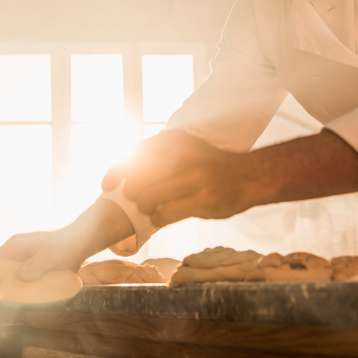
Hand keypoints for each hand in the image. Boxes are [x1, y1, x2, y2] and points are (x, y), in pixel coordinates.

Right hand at [0, 200, 135, 281]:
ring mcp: (24, 261)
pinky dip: (31, 289)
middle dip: (10, 287)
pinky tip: (44, 291)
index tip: (8, 288)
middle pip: (2, 275)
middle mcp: (16, 254)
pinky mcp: (34, 269)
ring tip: (38, 292)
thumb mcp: (50, 257)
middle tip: (26, 294)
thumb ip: (35, 267)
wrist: (82, 242)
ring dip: (22, 290)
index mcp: (14, 246)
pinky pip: (26, 282)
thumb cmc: (66, 245)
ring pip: (14, 281)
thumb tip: (19, 277)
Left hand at [102, 130, 261, 227]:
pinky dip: (157, 218)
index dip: (115, 171)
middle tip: (133, 201)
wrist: (251, 176)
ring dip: (143, 207)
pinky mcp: (202, 200)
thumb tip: (125, 174)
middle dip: (131, 193)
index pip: (134, 153)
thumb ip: (160, 156)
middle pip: (137, 178)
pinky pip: (165, 214)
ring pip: (148, 197)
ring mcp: (194, 178)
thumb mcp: (186, 148)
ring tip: (149, 210)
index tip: (106, 186)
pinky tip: (160, 218)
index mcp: (174, 139)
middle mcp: (182, 155)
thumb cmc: (212, 165)